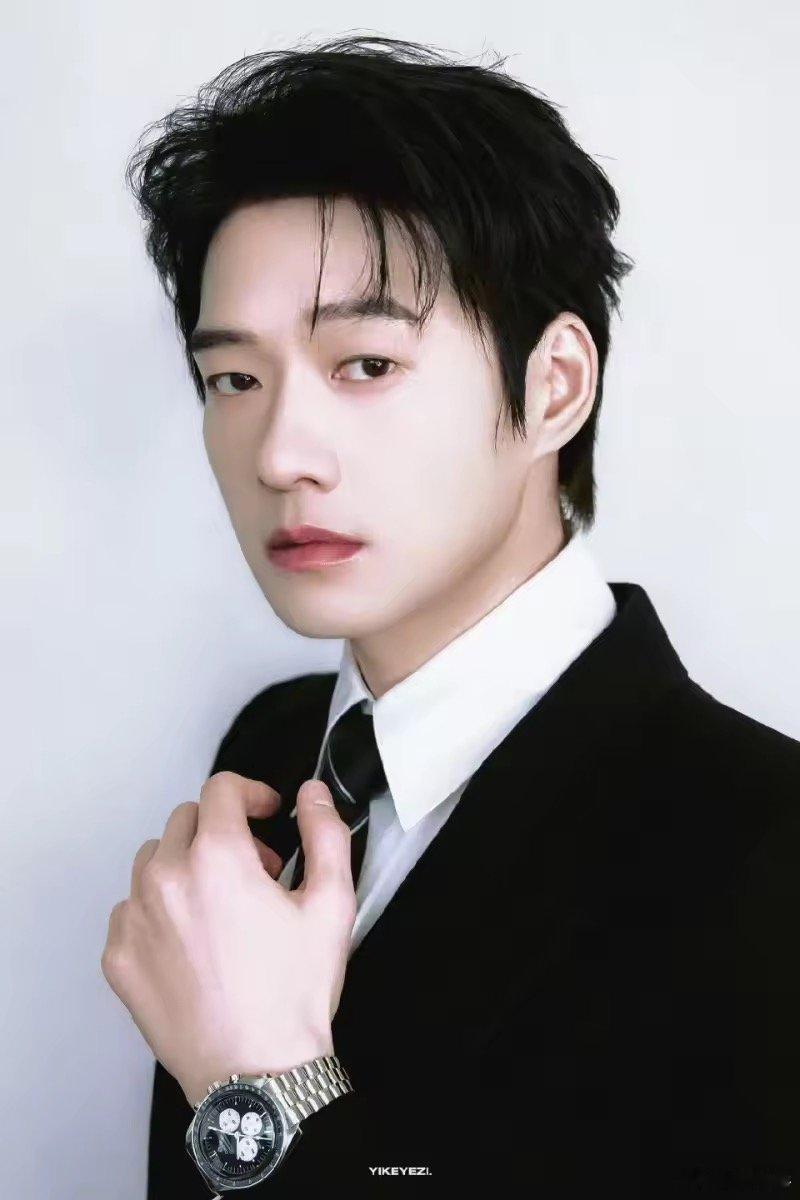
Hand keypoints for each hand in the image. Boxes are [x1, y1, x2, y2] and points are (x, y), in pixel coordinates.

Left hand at [100, 771, 355, 1108]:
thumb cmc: (295, 991)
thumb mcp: (332, 904)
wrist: (256, 1073)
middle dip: (223, 831)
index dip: (251, 793)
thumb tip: (312, 793)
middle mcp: (165, 878)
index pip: (221, 789)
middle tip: (256, 871)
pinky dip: (158, 909)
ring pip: (152, 860)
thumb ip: (326, 834)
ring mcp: (134, 918)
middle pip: (186, 820)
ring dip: (186, 865)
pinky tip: (191, 941)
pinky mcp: (118, 957)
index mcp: (217, 857)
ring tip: (219, 905)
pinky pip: (130, 908)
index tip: (268, 814)